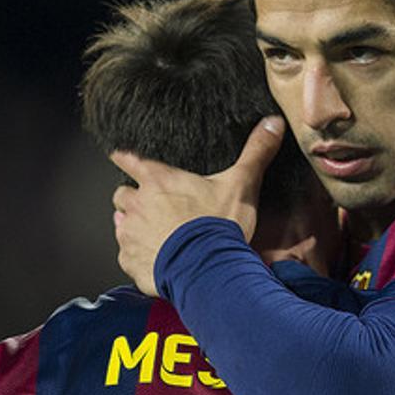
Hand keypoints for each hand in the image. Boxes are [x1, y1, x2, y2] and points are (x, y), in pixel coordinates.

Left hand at [110, 116, 285, 295]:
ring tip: (157, 234)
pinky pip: (127, 256)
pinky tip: (155, 259)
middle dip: (133, 199)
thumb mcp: (241, 184)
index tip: (121, 157)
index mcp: (158, 180)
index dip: (124, 157)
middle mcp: (138, 204)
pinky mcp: (131, 261)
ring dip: (134, 227)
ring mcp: (131, 234)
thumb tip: (273, 123)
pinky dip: (137, 256)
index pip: (128, 158)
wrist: (210, 272)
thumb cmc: (220, 226)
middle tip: (154, 207)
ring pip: (121, 225)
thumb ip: (255, 153)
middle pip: (122, 195)